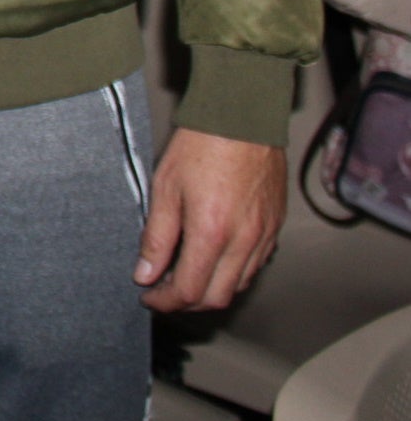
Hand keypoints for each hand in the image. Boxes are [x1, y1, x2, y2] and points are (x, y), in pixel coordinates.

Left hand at [134, 128, 285, 312]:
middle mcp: (243, 242)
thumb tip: (145, 273)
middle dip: (186, 303)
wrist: (242, 117)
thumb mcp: (166, 187)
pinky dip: (232, 273)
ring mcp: (264, 236)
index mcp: (212, 233)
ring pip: (238, 285)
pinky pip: (255, 265)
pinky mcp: (275, 227)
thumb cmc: (202, 145)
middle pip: (216, 298)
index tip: (148, 295)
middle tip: (163, 290)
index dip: (165, 301)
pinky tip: (214, 259)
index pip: (189, 291)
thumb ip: (156, 237)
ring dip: (210, 290)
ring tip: (185, 275)